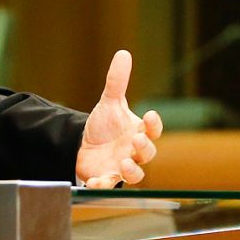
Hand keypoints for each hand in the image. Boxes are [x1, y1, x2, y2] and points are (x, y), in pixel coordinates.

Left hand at [75, 49, 162, 188]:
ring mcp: (121, 166)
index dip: (154, 124)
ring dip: (132, 170)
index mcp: (138, 131)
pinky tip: (95, 182)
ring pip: (135, 174)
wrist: (84, 145)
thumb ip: (117, 81)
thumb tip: (123, 53)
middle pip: (148, 153)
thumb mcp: (109, 102)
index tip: (150, 115)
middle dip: (144, 147)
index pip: (153, 129)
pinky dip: (103, 186)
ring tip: (125, 163)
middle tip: (136, 139)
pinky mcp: (106, 178)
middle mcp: (133, 151)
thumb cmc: (104, 126)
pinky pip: (108, 185)